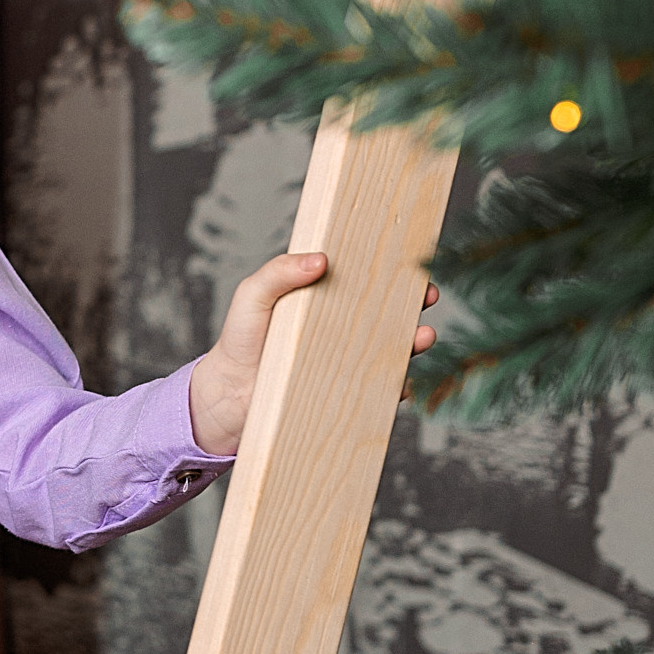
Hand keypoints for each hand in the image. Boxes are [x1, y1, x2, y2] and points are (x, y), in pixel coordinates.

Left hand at [185, 252, 439, 454]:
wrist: (228, 394)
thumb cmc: (241, 339)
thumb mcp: (254, 295)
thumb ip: (279, 272)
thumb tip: (321, 259)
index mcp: (328, 300)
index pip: (369, 281)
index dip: (395, 272)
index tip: (413, 264)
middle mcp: (345, 330)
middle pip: (392, 313)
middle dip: (416, 304)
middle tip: (426, 296)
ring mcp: (348, 362)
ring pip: (394, 351)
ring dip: (414, 344)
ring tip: (421, 337)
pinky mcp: (347, 395)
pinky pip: (382, 392)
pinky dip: (397, 388)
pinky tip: (400, 384)